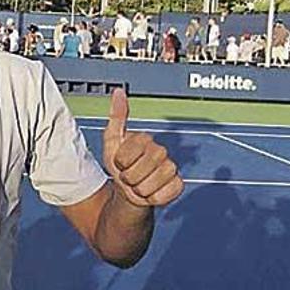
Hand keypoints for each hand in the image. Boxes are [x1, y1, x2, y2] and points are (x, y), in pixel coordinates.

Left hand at [102, 88, 182, 207]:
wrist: (129, 191)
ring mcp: (171, 168)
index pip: (128, 153)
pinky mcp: (178, 185)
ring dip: (139, 189)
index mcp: (145, 139)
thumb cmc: (120, 167)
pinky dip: (153, 198)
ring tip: (138, 185)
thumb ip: (116, 117)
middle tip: (129, 176)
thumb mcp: (112, 142)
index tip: (120, 164)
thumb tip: (119, 91)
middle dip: (128, 177)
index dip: (119, 162)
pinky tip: (151, 193)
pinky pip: (163, 195)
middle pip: (141, 169)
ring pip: (151, 183)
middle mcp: (161, 151)